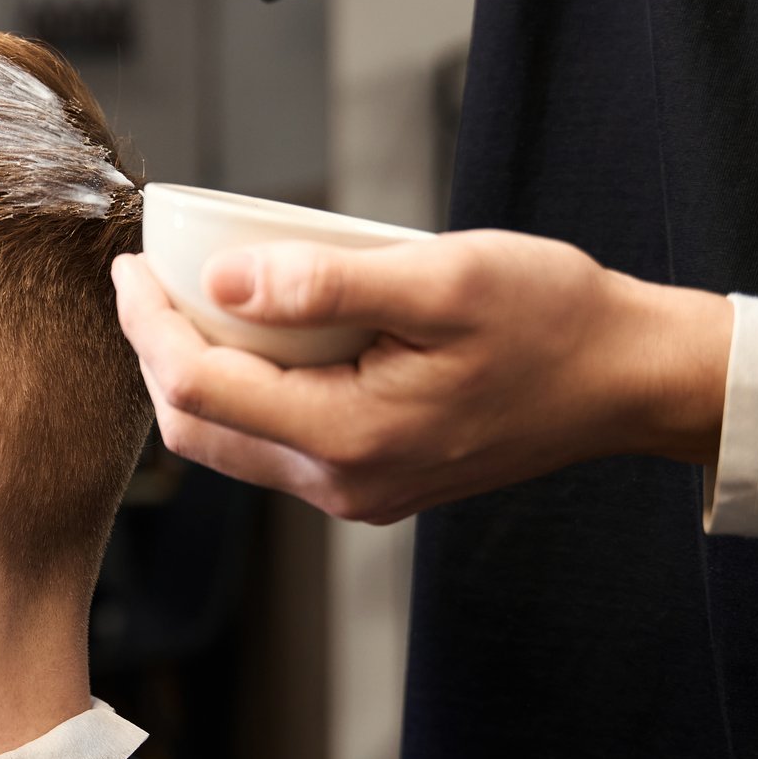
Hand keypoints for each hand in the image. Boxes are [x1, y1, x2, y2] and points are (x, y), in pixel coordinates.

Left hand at [109, 231, 734, 523]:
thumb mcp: (444, 278)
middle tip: (145, 280)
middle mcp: (344, 483)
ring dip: (197, 375)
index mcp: (352, 438)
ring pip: (232, 441)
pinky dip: (245, 391)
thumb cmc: (553, 318)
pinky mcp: (374, 481)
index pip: (200, 390)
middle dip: (157, 354)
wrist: (628, 376)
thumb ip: (328, 284)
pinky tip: (252, 336)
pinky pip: (277, 443)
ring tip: (187, 300)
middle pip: (199, 429)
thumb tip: (224, 282)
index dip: (148, 326)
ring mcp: (358, 492)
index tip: (130, 266)